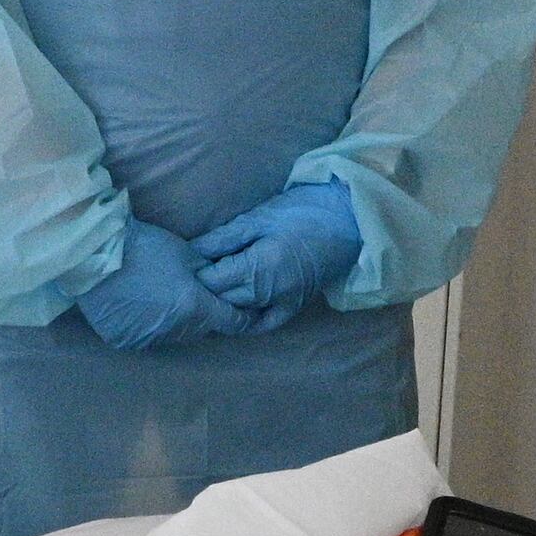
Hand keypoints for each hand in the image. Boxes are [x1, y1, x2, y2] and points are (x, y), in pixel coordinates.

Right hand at [75, 222, 252, 351]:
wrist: (95, 254)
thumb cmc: (144, 247)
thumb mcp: (187, 254)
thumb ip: (210, 273)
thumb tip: (225, 283)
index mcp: (195, 308)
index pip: (233, 322)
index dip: (245, 317)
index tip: (250, 313)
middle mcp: (175, 330)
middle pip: (201, 329)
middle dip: (205, 316)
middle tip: (197, 297)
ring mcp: (148, 339)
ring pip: (174, 335)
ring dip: (176, 323)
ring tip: (164, 300)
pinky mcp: (125, 341)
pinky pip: (146, 336)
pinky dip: (148, 326)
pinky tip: (140, 307)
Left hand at [190, 182, 364, 331]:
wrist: (347, 220)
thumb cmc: (301, 212)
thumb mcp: (258, 218)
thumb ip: (223, 238)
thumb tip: (191, 250)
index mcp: (258, 267)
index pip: (212, 281)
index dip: (196, 271)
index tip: (188, 261)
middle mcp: (269, 293)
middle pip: (222, 300)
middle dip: (206, 287)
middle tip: (195, 272)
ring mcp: (283, 304)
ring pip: (239, 313)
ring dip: (223, 301)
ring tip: (212, 285)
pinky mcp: (294, 308)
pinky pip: (264, 324)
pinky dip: (246, 320)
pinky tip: (235, 309)